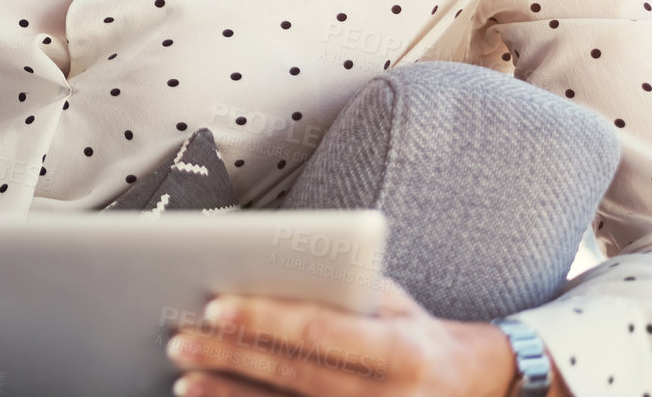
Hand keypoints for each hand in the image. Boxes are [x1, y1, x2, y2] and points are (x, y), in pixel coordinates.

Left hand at [165, 277, 523, 396]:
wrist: (470, 387)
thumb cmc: (415, 333)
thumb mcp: (393, 301)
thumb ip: (340, 288)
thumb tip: (264, 266)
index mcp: (402, 350)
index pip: (322, 332)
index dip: (266, 320)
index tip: (217, 306)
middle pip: (295, 376)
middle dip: (232, 356)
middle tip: (180, 337)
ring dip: (229, 395)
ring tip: (185, 375)